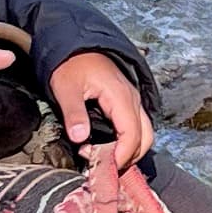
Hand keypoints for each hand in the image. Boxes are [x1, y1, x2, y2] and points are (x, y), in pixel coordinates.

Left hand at [49, 49, 152, 168]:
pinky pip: (136, 127)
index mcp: (121, 97)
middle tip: (102, 166)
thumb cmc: (70, 64)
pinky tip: (106, 147)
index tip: (101, 167)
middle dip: (127, 158)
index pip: (132, 135)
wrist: (74, 45)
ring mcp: (132, 101)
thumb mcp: (66, 88)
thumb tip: (80, 138)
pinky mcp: (127, 103)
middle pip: (145, 138)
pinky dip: (127, 142)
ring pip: (143, 134)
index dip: (121, 156)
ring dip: (128, 151)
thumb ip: (74, 113)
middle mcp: (132, 100)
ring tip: (103, 158)